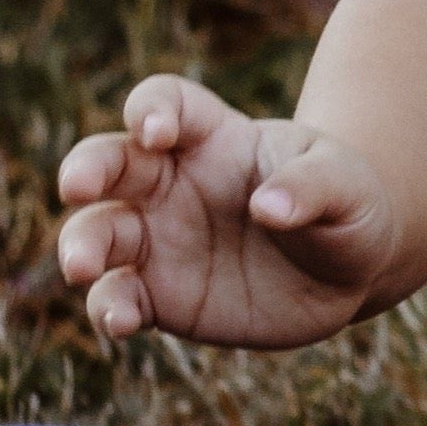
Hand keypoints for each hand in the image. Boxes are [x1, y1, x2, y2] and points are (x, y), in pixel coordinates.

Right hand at [55, 75, 400, 347]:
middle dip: (84, 169)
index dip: (151, 109)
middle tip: (77, 187)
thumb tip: (270, 207)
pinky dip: (110, 308)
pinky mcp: (158, 296)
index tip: (157, 132)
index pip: (166, 103)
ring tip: (84, 267)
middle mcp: (170, 184)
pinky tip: (123, 321)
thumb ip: (314, 186)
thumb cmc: (346, 206)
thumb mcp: (348, 186)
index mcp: (214, 138)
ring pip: (96, 233)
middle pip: (106, 160)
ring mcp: (158, 240)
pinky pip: (118, 298)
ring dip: (81, 246)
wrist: (349, 270)